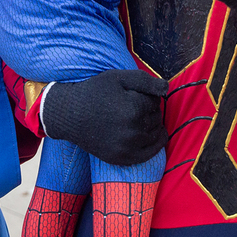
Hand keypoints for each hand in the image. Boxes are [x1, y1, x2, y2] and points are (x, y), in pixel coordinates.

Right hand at [41, 69, 167, 165]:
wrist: (69, 115)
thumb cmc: (94, 92)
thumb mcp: (118, 77)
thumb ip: (145, 80)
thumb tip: (167, 88)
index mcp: (134, 108)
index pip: (156, 102)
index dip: (147, 96)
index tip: (134, 95)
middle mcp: (133, 130)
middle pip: (156, 118)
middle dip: (150, 111)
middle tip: (133, 106)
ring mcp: (128, 147)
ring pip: (155, 135)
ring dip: (152, 125)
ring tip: (137, 118)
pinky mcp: (122, 159)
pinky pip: (150, 153)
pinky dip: (155, 144)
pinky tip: (152, 135)